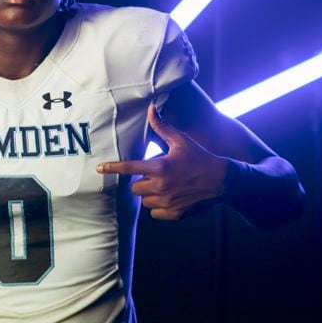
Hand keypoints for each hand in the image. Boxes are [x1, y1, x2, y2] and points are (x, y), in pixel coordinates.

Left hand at [97, 103, 227, 219]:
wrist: (222, 182)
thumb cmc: (200, 158)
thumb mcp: (181, 141)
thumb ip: (162, 127)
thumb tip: (151, 108)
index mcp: (160, 167)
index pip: (129, 168)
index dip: (112, 168)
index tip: (99, 168)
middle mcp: (160, 186)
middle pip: (134, 188)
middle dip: (141, 182)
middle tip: (156, 176)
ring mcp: (167, 202)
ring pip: (145, 201)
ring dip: (150, 195)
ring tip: (165, 186)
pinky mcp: (174, 214)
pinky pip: (155, 213)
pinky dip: (159, 207)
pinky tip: (170, 198)